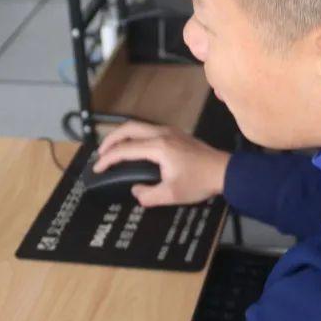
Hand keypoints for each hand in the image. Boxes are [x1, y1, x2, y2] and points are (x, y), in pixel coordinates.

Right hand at [95, 121, 230, 206]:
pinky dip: (135, 135)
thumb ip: (148, 195)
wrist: (223, 171)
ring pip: (140, 126)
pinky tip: (134, 147)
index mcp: (158, 147)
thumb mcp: (171, 195)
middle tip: (100, 153)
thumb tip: (135, 190)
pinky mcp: (176, 134)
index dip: (108, 158)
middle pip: (130, 128)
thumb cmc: (198, 182)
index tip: (97, 168)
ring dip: (123, 135)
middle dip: (111, 139)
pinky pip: (149, 129)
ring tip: (113, 149)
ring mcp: (170, 131)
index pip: (126, 149)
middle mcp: (162, 133)